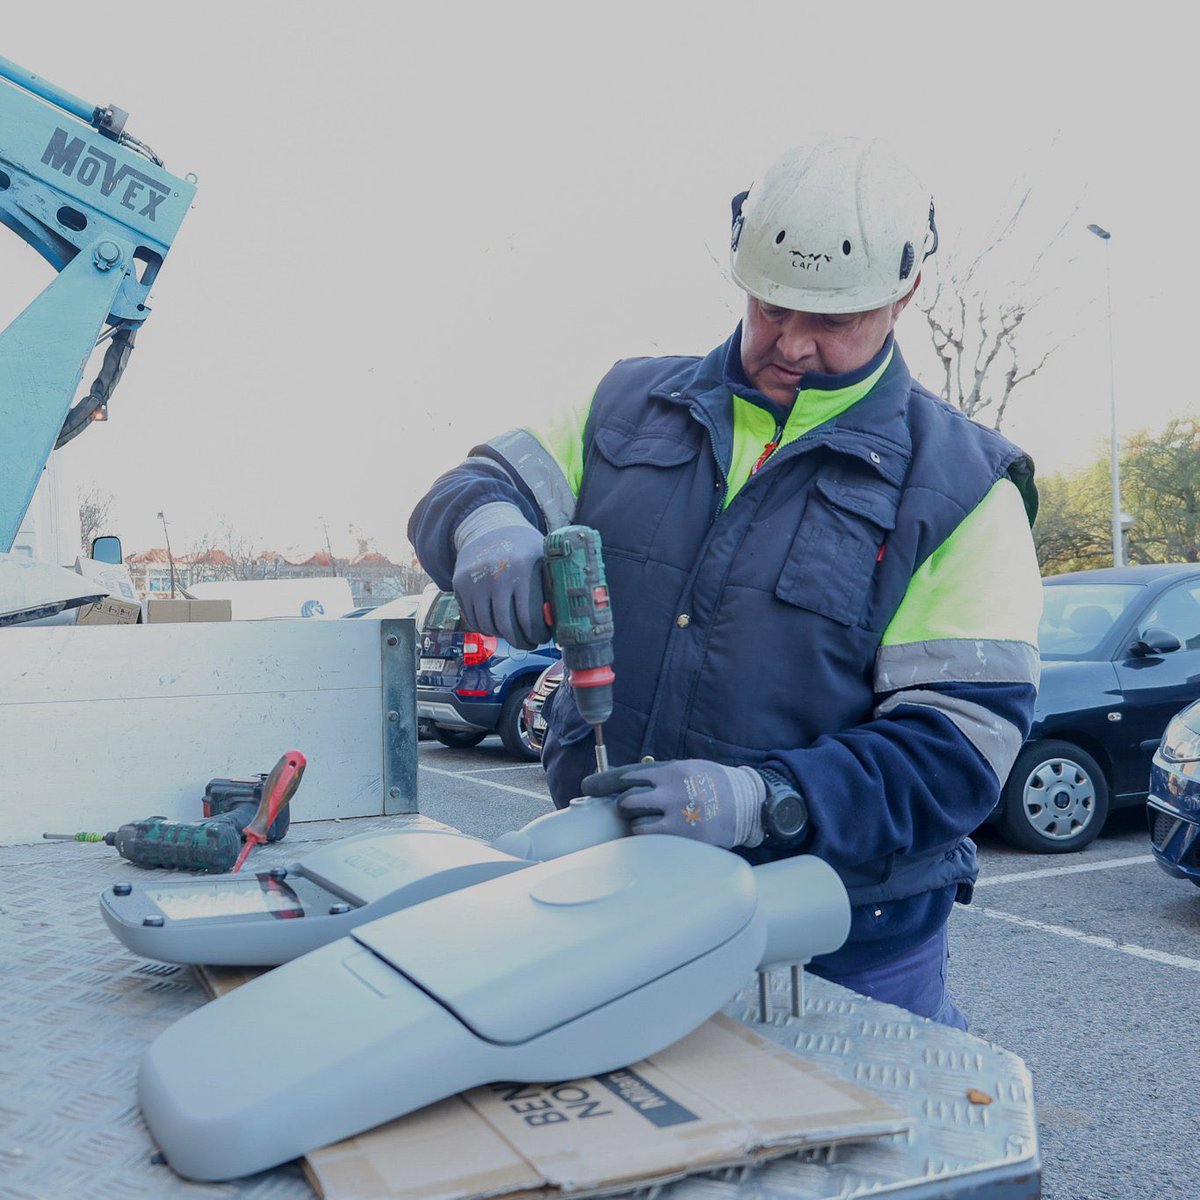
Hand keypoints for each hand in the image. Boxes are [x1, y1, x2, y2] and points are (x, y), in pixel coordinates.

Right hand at [452, 507, 549, 647]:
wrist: (488, 527)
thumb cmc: (523, 548)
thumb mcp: (543, 558)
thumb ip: (552, 586)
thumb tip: (561, 622)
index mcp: (523, 569)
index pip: (529, 618)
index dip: (537, 634)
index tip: (543, 638)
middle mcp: (496, 575)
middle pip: (508, 627)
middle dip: (521, 641)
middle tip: (529, 643)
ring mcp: (475, 581)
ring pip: (488, 627)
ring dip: (503, 637)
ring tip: (514, 634)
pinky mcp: (459, 586)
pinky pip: (473, 620)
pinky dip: (486, 628)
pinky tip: (498, 625)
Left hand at [581, 758, 765, 848]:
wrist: (746, 803)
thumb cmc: (714, 784)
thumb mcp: (688, 769)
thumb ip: (660, 775)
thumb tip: (628, 780)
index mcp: (670, 772)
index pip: (627, 775)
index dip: (604, 782)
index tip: (588, 787)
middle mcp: (669, 792)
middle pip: (627, 800)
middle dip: (624, 805)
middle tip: (629, 809)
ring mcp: (675, 815)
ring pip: (635, 821)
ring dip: (636, 823)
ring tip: (648, 823)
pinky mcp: (682, 836)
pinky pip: (650, 838)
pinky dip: (647, 837)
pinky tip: (656, 834)